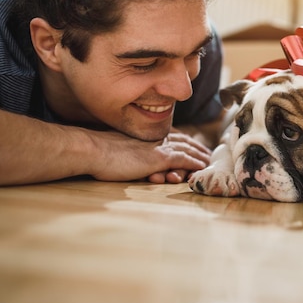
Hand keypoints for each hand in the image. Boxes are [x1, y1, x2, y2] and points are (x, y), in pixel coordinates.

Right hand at [90, 131, 210, 182]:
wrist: (92, 149)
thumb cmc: (97, 152)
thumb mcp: (117, 149)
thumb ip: (130, 151)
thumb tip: (131, 158)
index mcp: (146, 136)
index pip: (171, 136)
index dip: (185, 142)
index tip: (194, 146)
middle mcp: (155, 139)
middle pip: (184, 142)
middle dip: (197, 148)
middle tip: (209, 155)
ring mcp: (158, 148)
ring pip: (187, 151)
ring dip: (200, 157)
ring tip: (211, 163)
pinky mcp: (159, 158)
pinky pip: (184, 160)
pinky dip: (195, 163)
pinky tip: (203, 167)